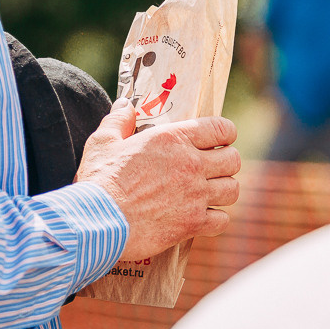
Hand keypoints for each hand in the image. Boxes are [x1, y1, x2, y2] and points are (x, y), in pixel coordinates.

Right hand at [76, 100, 241, 259]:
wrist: (96, 221)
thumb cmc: (99, 180)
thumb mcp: (103, 141)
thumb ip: (118, 121)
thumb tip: (125, 105)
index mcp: (173, 139)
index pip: (221, 128)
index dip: (226, 133)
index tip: (221, 139)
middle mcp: (191, 164)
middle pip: (233, 160)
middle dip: (226, 162)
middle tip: (214, 167)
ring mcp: (195, 195)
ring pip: (232, 189)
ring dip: (223, 190)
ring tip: (210, 192)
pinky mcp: (192, 223)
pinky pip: (221, 220)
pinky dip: (215, 220)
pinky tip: (203, 218)